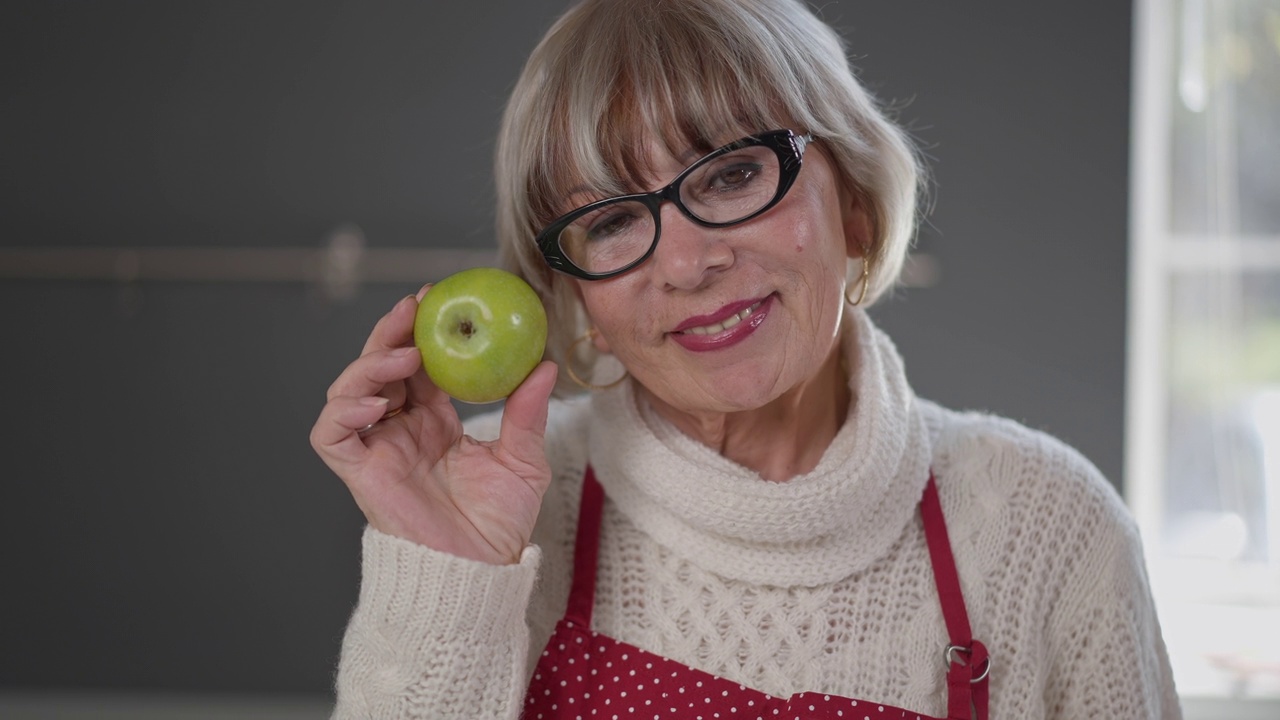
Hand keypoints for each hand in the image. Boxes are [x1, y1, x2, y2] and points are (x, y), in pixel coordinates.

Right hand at [309, 288, 558, 564]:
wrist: (479, 572)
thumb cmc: (498, 524)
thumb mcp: (523, 461)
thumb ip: (528, 413)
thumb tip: (546, 365)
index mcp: (434, 422)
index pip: (418, 365)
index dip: (421, 331)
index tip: (438, 299)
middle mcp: (400, 431)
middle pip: (379, 368)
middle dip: (390, 333)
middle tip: (414, 308)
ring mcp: (377, 450)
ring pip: (349, 391)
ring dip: (370, 364)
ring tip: (404, 356)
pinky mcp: (359, 473)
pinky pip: (333, 434)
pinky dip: (344, 409)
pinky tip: (377, 400)